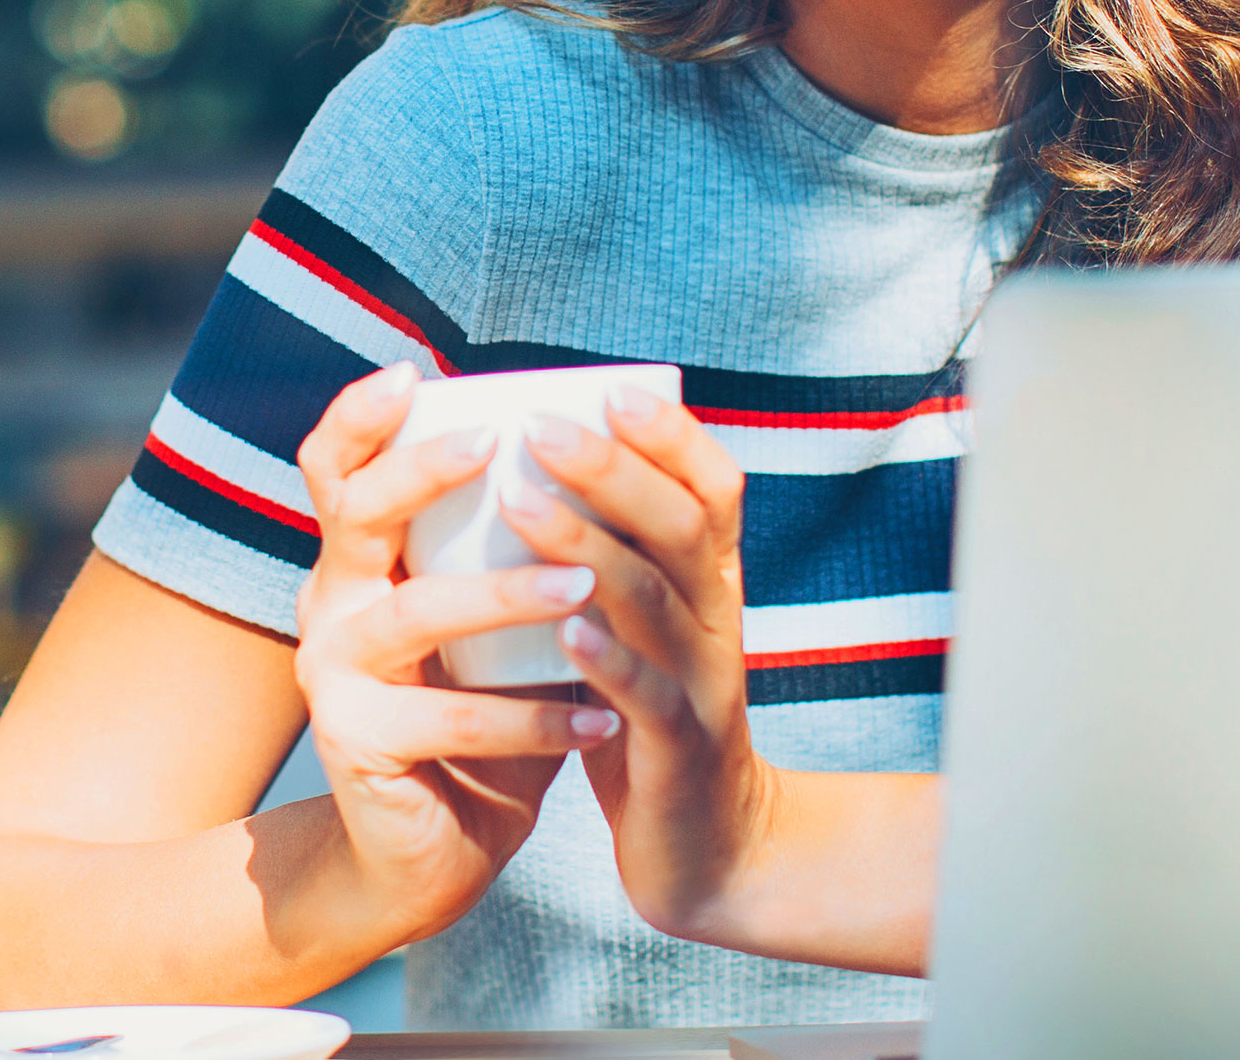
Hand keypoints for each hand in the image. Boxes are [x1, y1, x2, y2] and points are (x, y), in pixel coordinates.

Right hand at [292, 362, 625, 944]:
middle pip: (356, 513)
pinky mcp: (354, 743)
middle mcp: (330, 602)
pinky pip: (449, 718)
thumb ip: (529, 547)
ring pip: (412, 612)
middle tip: (497, 446)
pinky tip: (599, 719)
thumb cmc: (484, 713)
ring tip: (584, 583)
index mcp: (360, 560)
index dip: (361, 416)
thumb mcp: (504, 622)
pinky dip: (532, 718)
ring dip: (503, 594)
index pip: (338, 468)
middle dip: (422, 472)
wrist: (432, 850)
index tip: (414, 371)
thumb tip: (616, 452)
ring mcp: (333, 673)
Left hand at [504, 387, 773, 945]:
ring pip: (658, 601)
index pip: (714, 489)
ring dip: (590, 548)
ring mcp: (702, 684)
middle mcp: (718, 621)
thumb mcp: (645, 626)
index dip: (671, 436)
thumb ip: (614, 556)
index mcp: (710, 584)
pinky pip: (648, 696)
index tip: (611, 391)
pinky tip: (564, 632)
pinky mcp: (678, 750)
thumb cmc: (650, 716)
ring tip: (521, 506)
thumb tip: (534, 469)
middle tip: (541, 427)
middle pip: (683, 527)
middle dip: (613, 471)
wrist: (707, 847)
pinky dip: (609, 659)